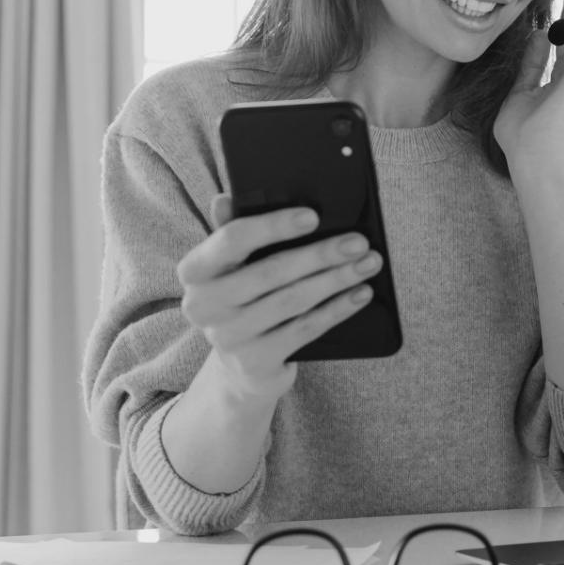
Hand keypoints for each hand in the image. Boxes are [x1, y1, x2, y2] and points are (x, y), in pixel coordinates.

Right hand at [175, 195, 383, 400]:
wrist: (242, 367)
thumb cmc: (244, 299)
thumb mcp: (233, 266)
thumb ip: (232, 231)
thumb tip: (227, 197)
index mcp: (195, 271)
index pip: (233, 239)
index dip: (274, 226)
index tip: (313, 216)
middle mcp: (203, 305)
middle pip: (272, 271)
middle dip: (321, 254)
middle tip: (359, 242)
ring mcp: (228, 337)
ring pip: (293, 300)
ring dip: (336, 279)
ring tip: (368, 263)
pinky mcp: (256, 362)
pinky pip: (305, 330)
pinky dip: (337, 309)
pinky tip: (360, 294)